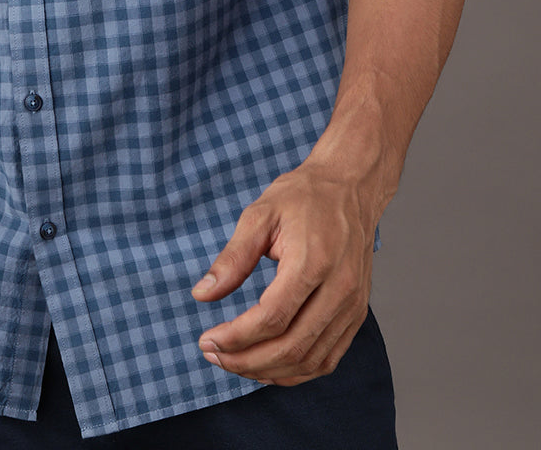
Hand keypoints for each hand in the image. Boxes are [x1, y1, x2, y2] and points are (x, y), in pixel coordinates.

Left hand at [190, 160, 376, 385]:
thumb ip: (232, 258)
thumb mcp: (259, 215)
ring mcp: (353, 306)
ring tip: (234, 362)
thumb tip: (202, 294)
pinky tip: (269, 365)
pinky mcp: (357, 314)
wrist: (350, 187)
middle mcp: (340, 290)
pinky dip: (296, 371)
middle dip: (247, 360)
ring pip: (311, 361)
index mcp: (314, 262)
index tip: (207, 340)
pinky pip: (328, 359)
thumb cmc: (303, 197)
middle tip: (214, 355)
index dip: (236, 337)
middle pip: (292, 347)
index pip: (272, 318)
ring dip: (269, 371)